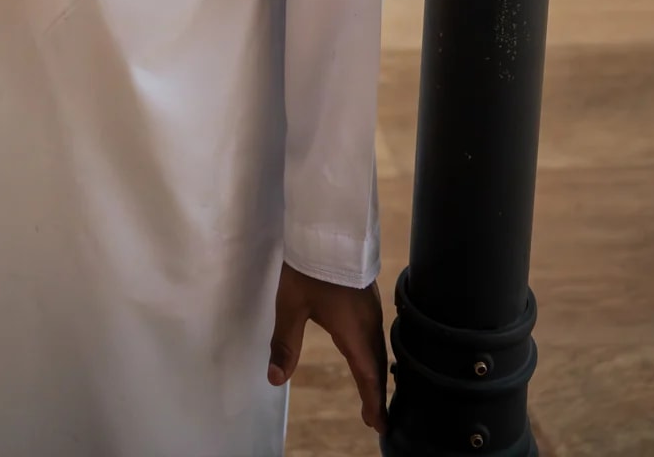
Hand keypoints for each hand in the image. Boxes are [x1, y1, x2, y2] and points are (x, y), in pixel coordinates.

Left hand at [268, 262, 387, 435]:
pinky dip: (375, 354)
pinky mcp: (368, 297)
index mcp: (354, 332)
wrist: (330, 227)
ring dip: (376, 373)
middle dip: (376, 392)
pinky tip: (367, 353)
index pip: (367, 376)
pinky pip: (376, 335)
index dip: (373, 402)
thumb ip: (285, 343)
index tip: (378, 425)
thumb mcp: (291, 306)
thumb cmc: (309, 268)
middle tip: (376, 418)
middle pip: (377, 366)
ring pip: (378, 349)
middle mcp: (368, 324)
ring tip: (372, 392)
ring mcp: (372, 308)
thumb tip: (275, 378)